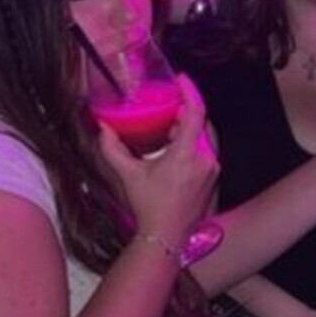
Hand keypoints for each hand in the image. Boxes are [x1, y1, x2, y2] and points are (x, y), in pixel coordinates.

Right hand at [95, 73, 219, 252]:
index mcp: (185, 155)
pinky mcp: (213, 177)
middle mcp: (204, 160)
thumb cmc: (150, 208)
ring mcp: (212, 169)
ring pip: (205, 136)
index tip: (181, 79)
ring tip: (170, 127)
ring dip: (190, 128)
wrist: (166, 237)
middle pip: (201, 122)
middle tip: (169, 105)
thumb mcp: (128, 175)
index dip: (190, 91)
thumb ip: (112, 149)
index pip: (195, 112)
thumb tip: (102, 129)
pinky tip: (177, 148)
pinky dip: (193, 143)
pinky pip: (207, 150)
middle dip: (186, 111)